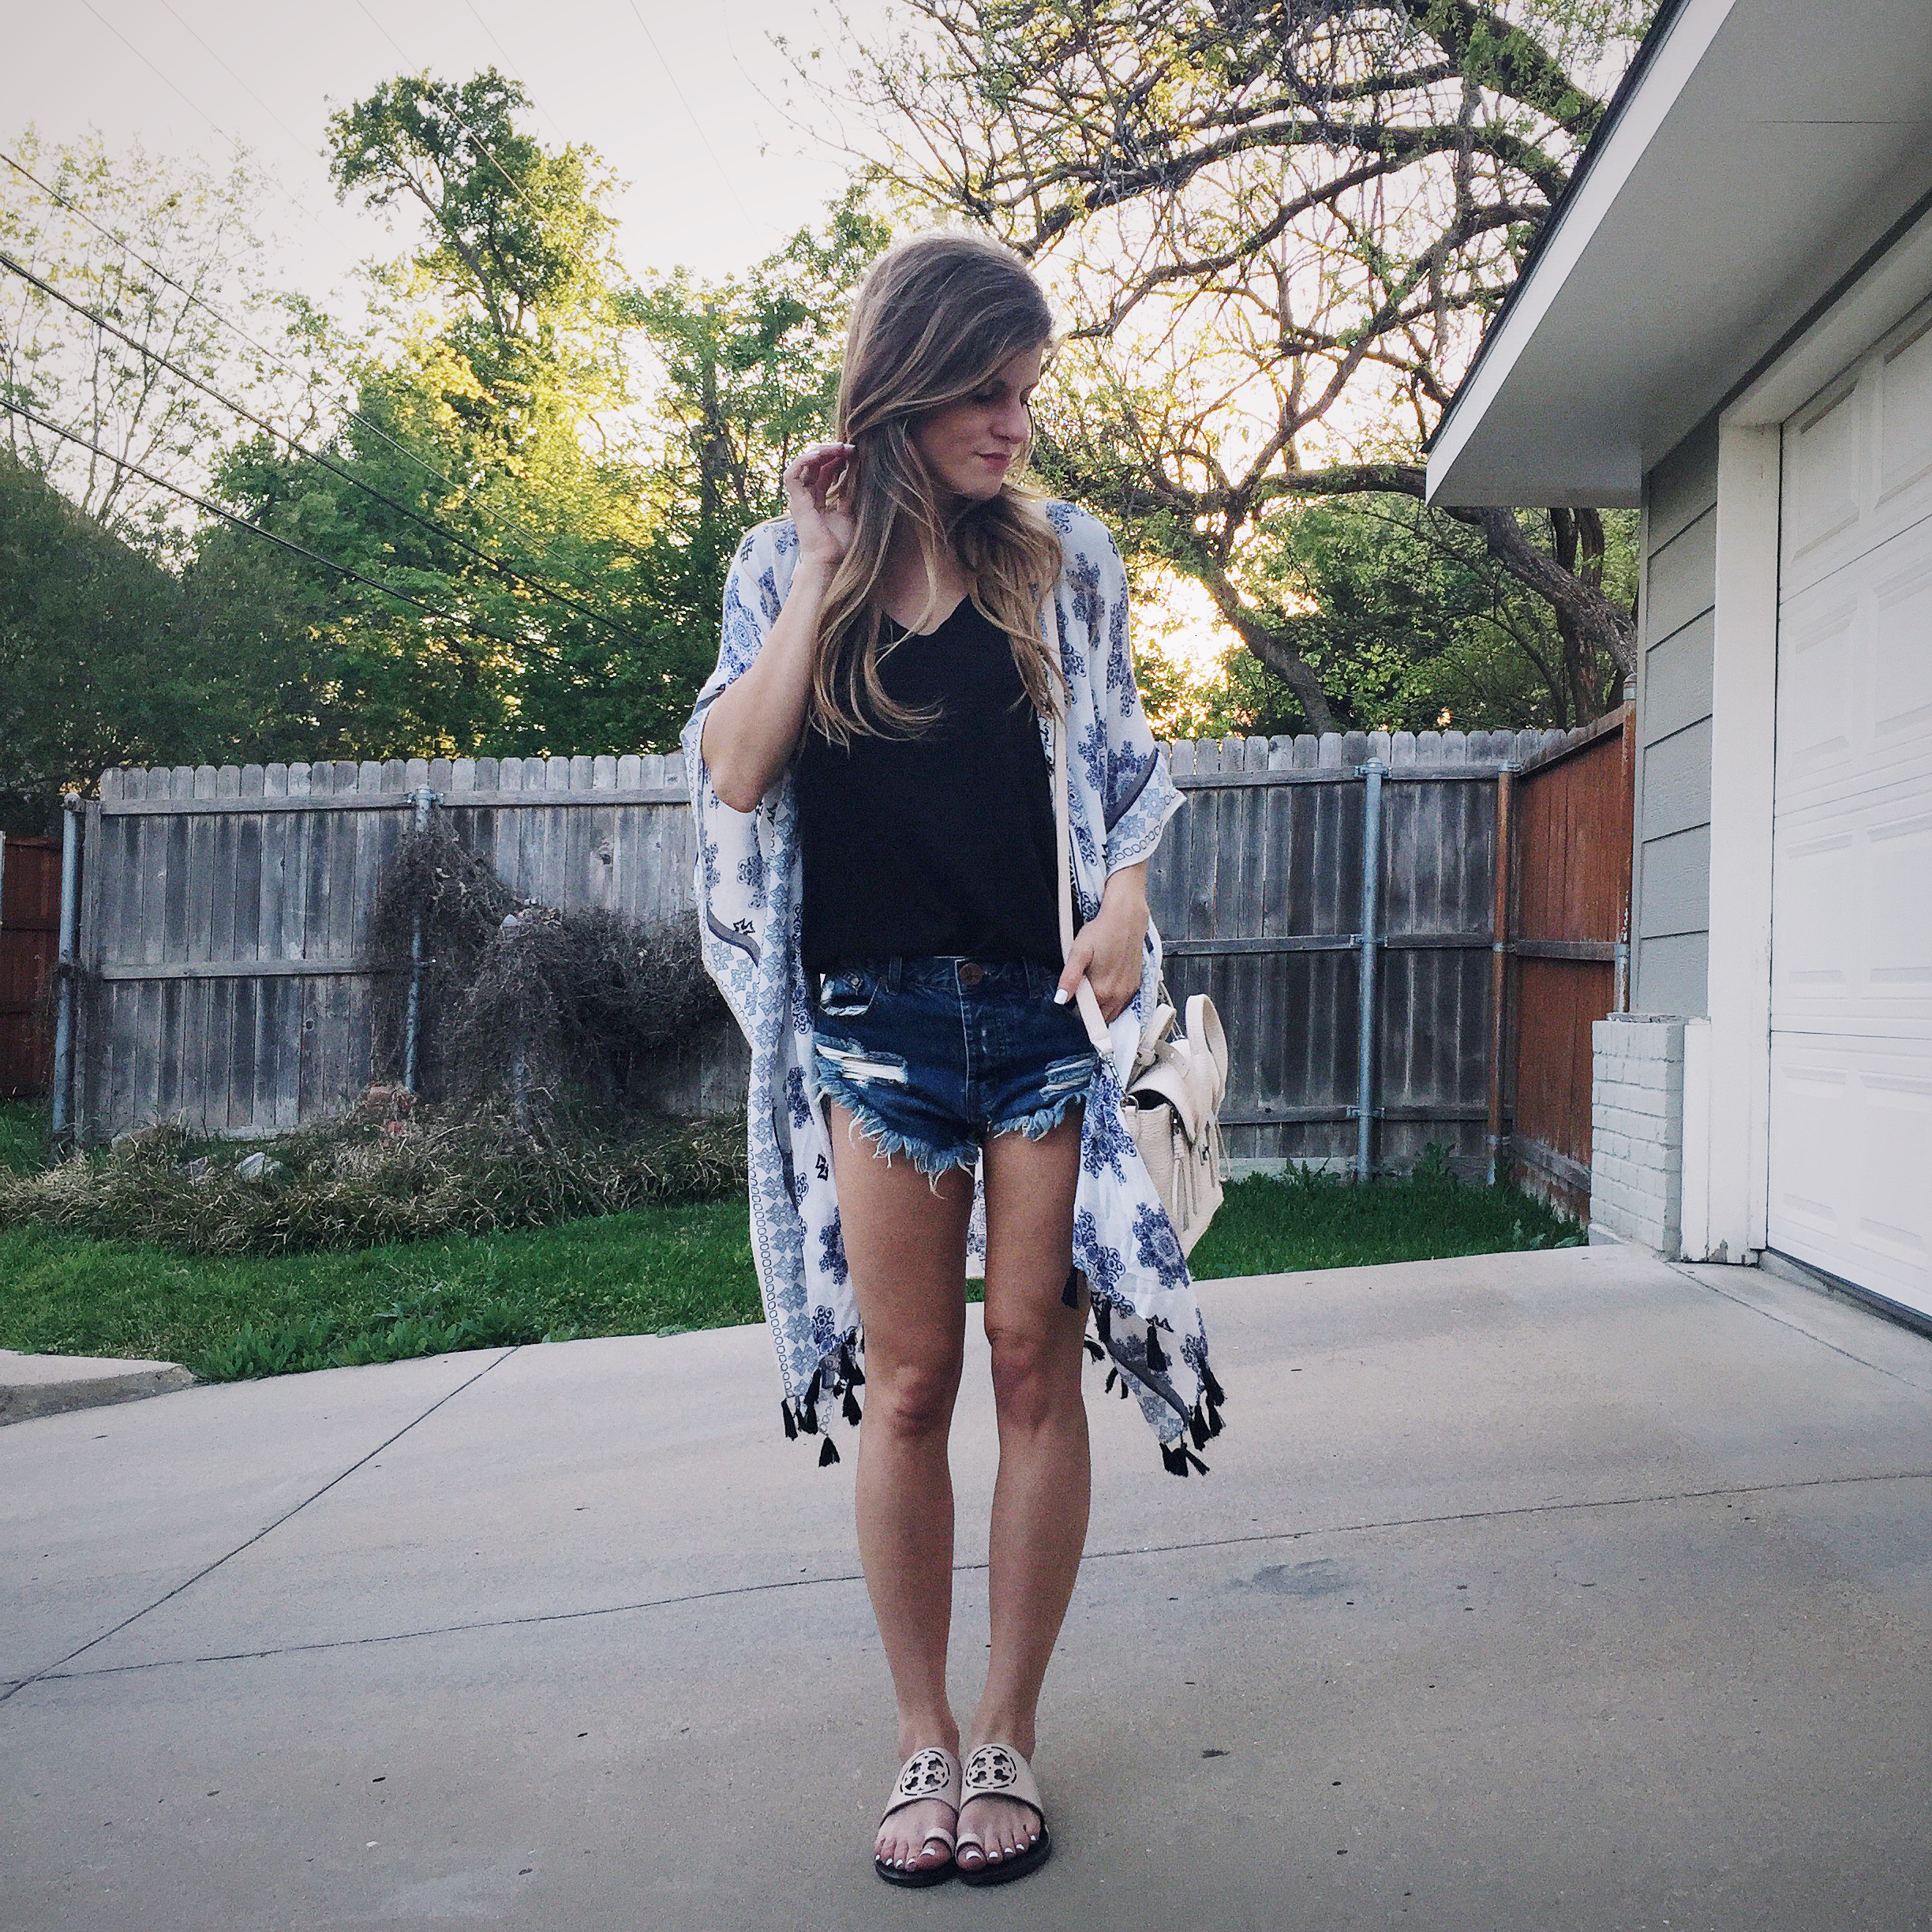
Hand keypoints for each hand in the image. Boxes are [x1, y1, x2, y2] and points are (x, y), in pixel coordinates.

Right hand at [784, 441, 856, 569]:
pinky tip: (820, 455)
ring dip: (820, 452)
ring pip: (803, 465)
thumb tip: (858, 471)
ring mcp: (800, 499)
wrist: (831, 560)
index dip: (838, 459)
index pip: (825, 470)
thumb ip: (850, 492)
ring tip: (837, 447)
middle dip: (831, 452)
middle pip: (814, 465)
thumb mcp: (850, 511)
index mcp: (819, 499)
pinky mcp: (795, 501)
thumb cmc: (840, 544)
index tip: (855, 453)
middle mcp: (807, 497)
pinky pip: (792, 474)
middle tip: (848, 447)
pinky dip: (803, 461)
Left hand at [1056, 879, 1147, 1025]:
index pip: (1085, 1017)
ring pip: (1112, 1013)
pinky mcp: (1135, 985)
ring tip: (1092, 987)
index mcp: (1102, 991)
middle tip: (1079, 992)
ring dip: (1101, 1008)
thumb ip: (1069, 978)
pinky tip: (1106, 984)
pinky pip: (1122, 1003)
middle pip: (1099, 1018)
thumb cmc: (1102, 931)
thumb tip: (1060, 999)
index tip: (1071, 999)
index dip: (1075, 1011)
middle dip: (1088, 1011)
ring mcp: (1128, 991)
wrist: (1127, 918)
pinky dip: (1113, 1001)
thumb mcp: (1079, 952)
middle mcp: (1118, 995)